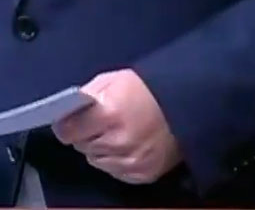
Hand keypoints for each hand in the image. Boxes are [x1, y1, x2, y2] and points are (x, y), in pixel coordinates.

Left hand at [54, 69, 181, 184]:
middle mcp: (118, 141)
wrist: (187, 103)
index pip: (67, 131)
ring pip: (97, 161)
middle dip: (86, 134)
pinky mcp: (142, 173)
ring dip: (101, 149)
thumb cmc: (150, 89)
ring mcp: (131, 160)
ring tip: (118, 132)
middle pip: (82, 146)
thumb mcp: (114, 80)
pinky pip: (114, 171)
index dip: (66, 125)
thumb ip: (87, 96)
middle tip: (101, 122)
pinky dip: (117, 160)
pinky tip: (129, 144)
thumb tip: (66, 112)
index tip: (68, 122)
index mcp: (109, 113)